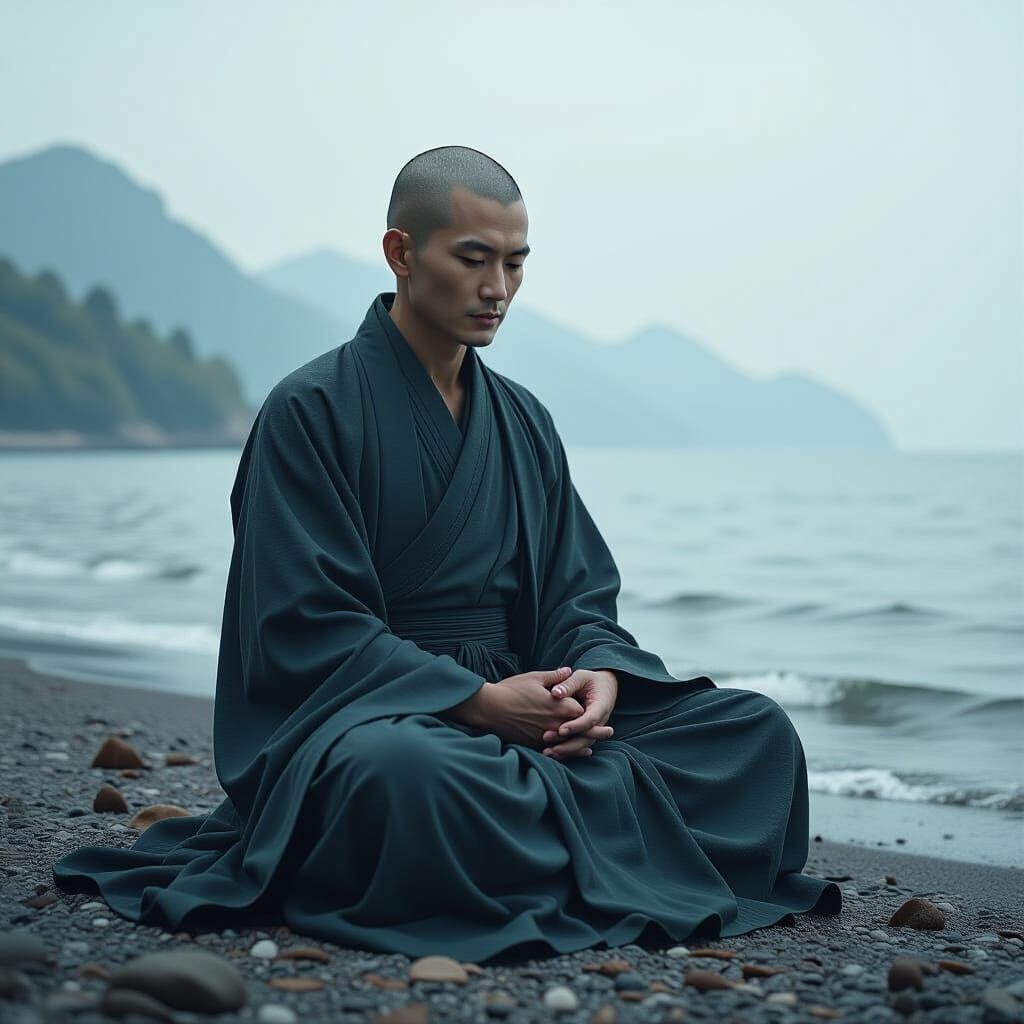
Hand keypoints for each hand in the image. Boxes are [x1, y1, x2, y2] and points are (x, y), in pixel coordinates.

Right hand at [483, 667, 613, 758]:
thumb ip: (555, 676)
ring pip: (569, 742)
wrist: (490, 708)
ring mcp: (545, 735)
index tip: (598, 710)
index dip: (588, 710)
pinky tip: (569, 753)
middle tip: (609, 731)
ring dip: (581, 744)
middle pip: (580, 729)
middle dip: (594, 730)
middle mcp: (555, 723)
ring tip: (592, 746)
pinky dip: (565, 752)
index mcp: (559, 706)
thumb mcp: (535, 678)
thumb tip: (568, 671)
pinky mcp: (534, 743)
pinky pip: (554, 750)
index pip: (581, 710)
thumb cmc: (511, 690)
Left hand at [542, 669, 618, 757]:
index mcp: (601, 706)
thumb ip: (569, 684)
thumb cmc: (590, 680)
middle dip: (568, 744)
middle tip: (549, 742)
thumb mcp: (581, 677)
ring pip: (581, 745)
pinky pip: (578, 746)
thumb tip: (555, 693)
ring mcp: (593, 730)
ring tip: (547, 752)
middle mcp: (599, 722)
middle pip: (587, 738)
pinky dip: (566, 751)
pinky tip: (551, 754)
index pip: (590, 720)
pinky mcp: (586, 734)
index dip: (576, 726)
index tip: (561, 729)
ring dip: (565, 750)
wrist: (604, 687)